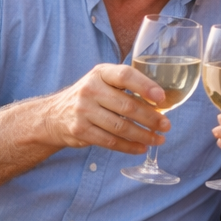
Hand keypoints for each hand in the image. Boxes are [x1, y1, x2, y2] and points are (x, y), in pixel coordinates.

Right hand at [46, 64, 169, 154]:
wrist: (54, 115)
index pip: (125, 75)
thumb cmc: (89, 97)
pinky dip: (129, 146)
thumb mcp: (102, 81)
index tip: (162, 98)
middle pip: (127, 105)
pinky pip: (110, 141)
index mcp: (100, 73)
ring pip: (120, 126)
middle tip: (166, 125)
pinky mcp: (80, 130)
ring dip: (143, 135)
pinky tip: (141, 148)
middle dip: (151, 118)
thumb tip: (161, 101)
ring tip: (158, 140)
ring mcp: (83, 110)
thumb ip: (126, 86)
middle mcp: (90, 89)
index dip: (145, 86)